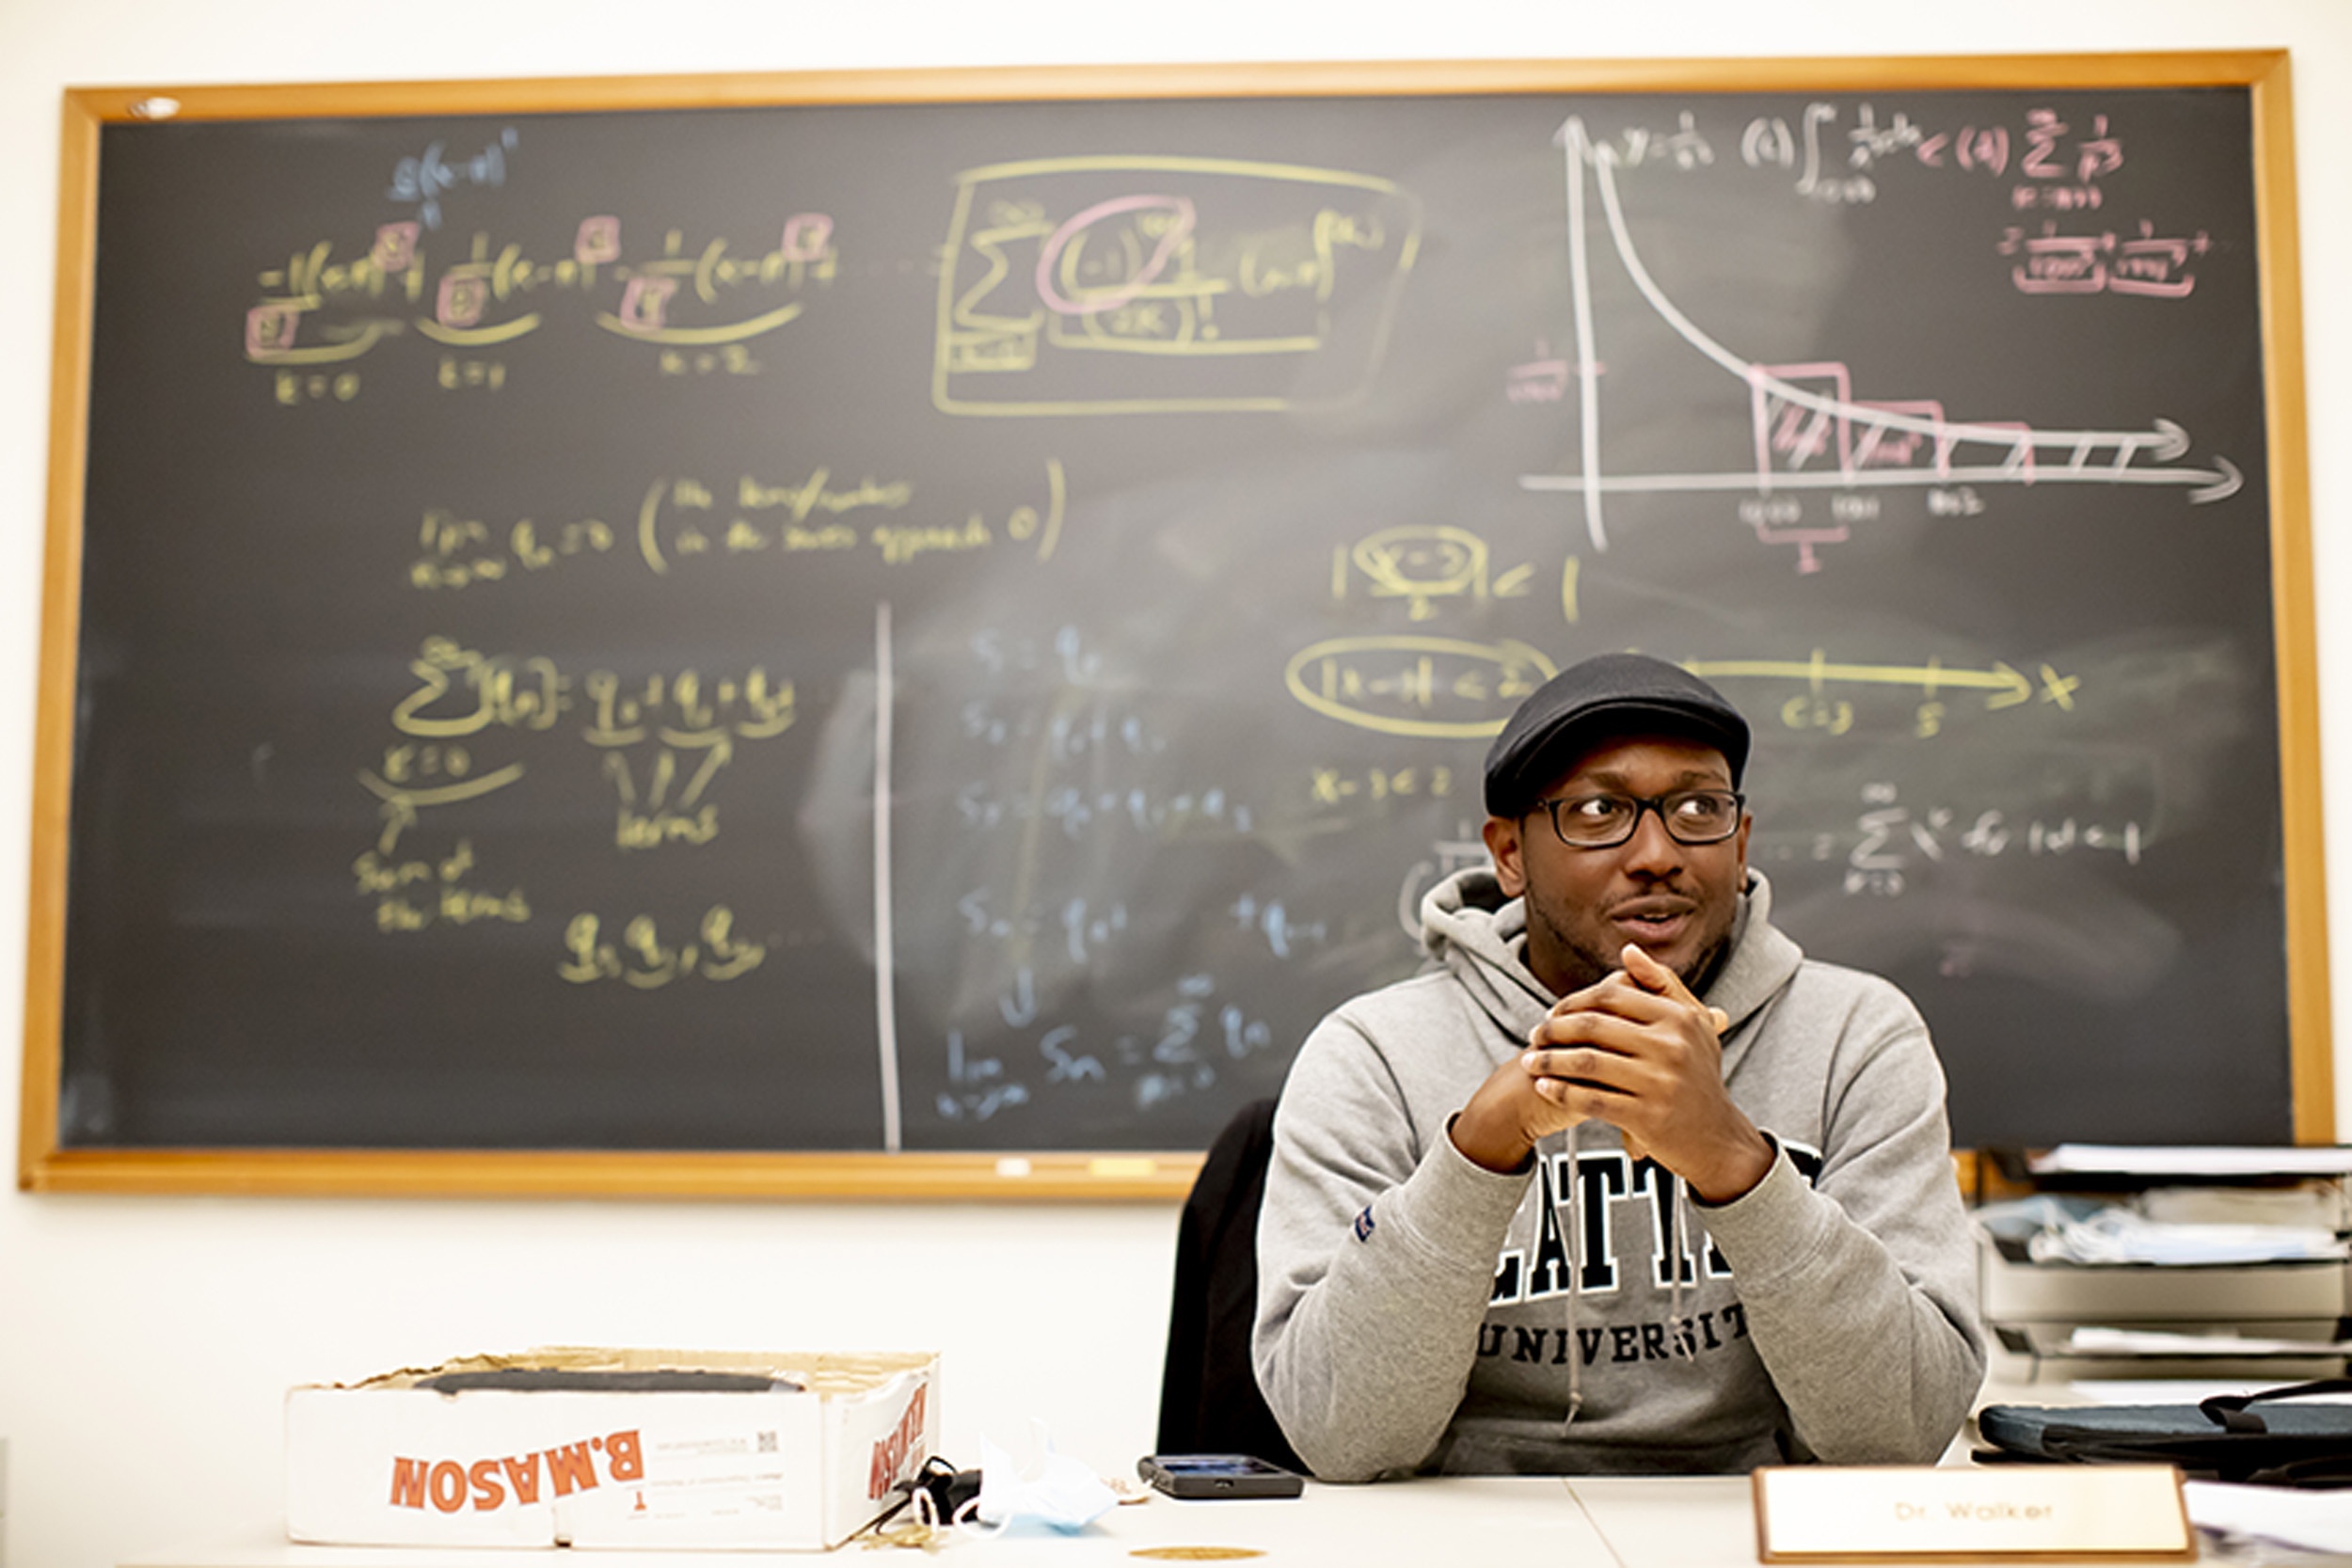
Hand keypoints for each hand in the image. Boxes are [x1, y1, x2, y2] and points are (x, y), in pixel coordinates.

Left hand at [1515, 944, 1770, 1201]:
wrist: (1716, 1138)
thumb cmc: (1698, 1075)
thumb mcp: (1692, 1024)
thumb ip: (1662, 983)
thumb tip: (1628, 950)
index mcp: (1679, 1018)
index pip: (1611, 996)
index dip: (1574, 1001)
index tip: (1554, 1012)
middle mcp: (1672, 1047)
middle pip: (1593, 1026)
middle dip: (1554, 1029)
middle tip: (1534, 1034)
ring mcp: (1660, 1083)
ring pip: (1586, 1062)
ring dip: (1549, 1060)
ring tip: (1529, 1060)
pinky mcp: (1647, 1117)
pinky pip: (1591, 1099)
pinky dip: (1561, 1092)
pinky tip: (1543, 1087)